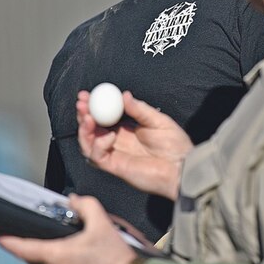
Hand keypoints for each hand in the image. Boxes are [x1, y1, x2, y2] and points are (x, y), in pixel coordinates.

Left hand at [0, 194, 135, 263]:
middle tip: (49, 233)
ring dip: (55, 257)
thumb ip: (85, 205)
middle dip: (37, 244)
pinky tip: (83, 262)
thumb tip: (74, 200)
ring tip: (76, 249)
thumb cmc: (116, 259)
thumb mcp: (102, 223)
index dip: (4, 238)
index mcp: (55, 255)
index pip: (19, 247)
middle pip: (34, 256)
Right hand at [77, 90, 192, 200]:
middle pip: (91, 129)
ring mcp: (115, 155)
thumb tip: (124, 95)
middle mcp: (117, 142)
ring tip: (88, 118)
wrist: (182, 167)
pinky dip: (98, 145)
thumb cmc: (175, 146)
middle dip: (83, 115)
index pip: (103, 116)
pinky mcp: (116, 167)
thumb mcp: (158, 120)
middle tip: (81, 103)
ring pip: (88, 144)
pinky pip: (98, 157)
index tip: (86, 95)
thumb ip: (139, 109)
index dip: (92, 106)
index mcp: (126, 129)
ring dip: (84, 130)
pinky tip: (109, 136)